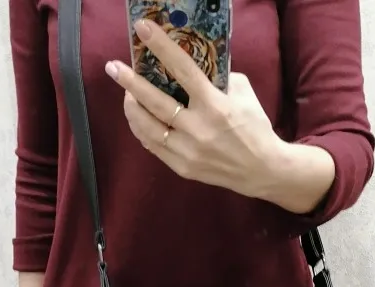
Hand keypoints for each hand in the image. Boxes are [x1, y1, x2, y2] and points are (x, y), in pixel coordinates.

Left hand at [105, 19, 280, 197]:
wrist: (262, 170)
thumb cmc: (254, 127)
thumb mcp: (243, 95)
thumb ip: (219, 78)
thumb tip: (194, 63)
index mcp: (215, 106)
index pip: (182, 70)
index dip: (161, 47)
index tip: (143, 28)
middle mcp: (198, 129)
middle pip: (154, 101)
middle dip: (130, 82)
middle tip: (113, 67)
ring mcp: (188, 151)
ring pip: (147, 127)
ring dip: (132, 108)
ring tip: (126, 95)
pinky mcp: (183, 167)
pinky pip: (154, 146)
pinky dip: (143, 130)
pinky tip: (138, 118)